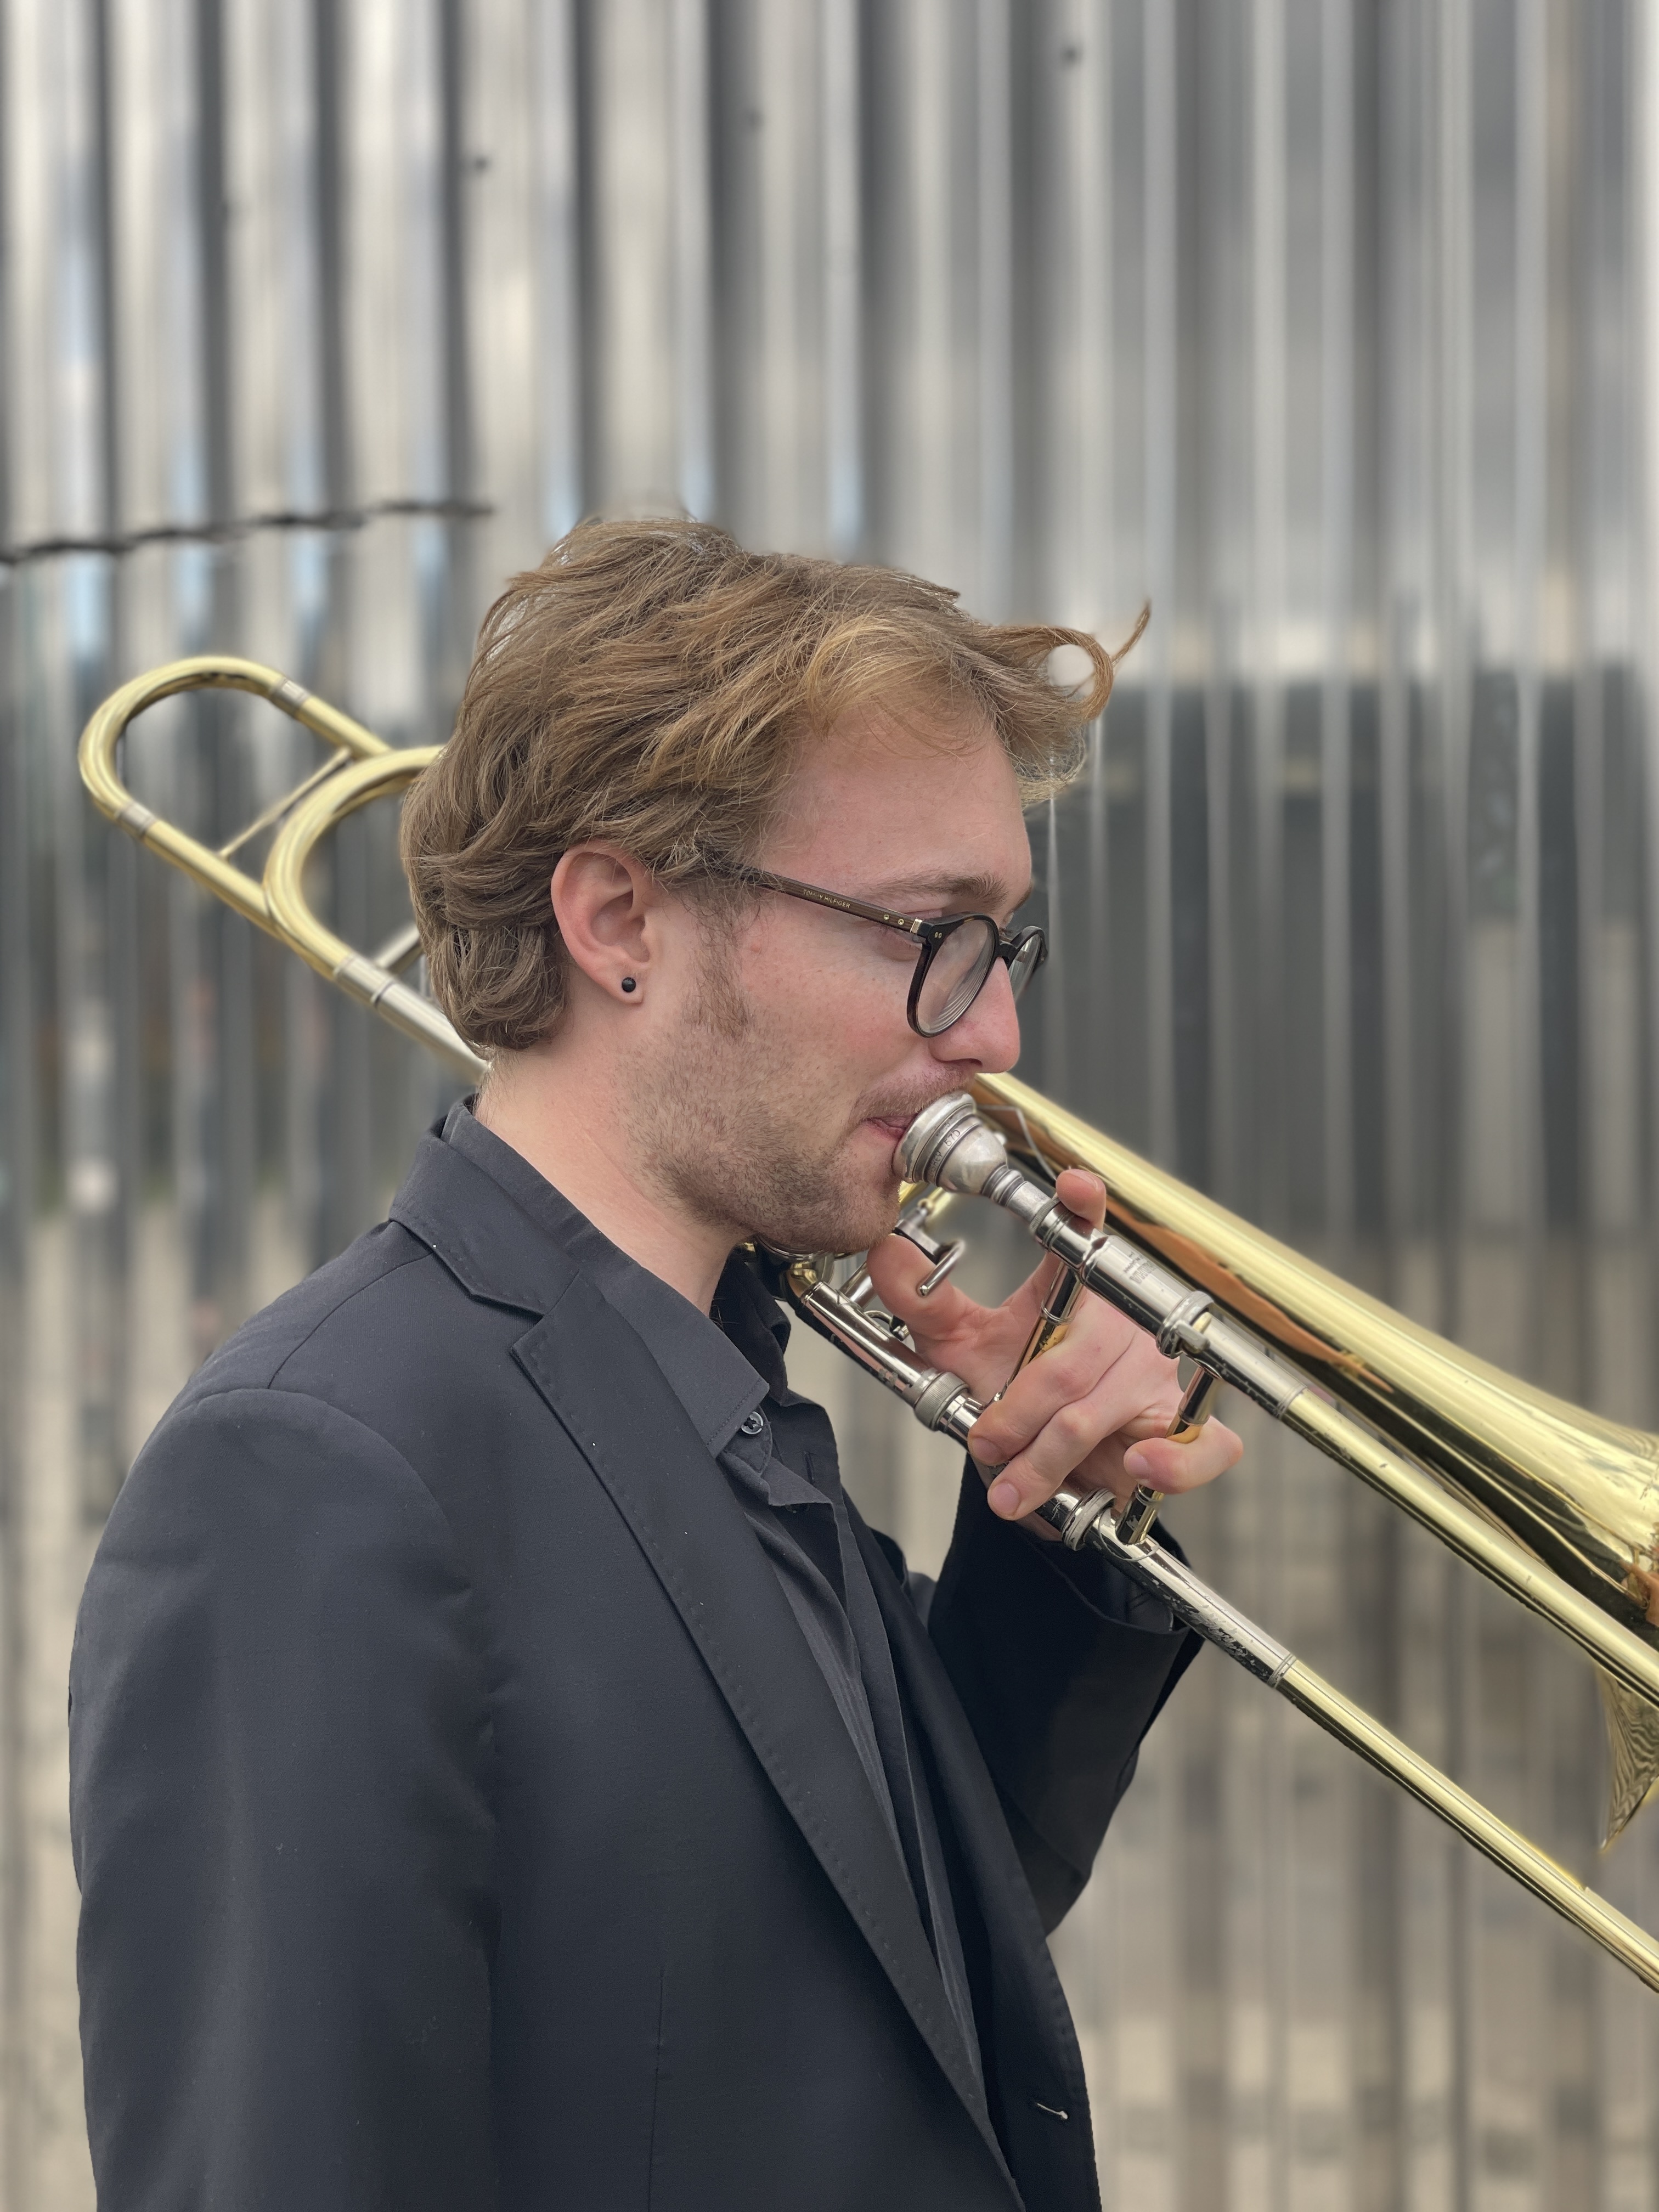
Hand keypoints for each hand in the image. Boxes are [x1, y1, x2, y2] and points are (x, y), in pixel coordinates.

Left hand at [863, 1168, 1241, 1532]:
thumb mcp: (960, 1351)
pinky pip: (1195, 1445)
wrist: (1047, 1469)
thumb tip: (884, 1252)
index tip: (1075, 1185)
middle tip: (984, 1442)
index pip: (1082, 1237)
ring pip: (1098, 1414)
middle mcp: (1124, 1323)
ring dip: (1047, 1459)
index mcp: (1075, 1290)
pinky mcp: (1186, 1426)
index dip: (1084, 1210)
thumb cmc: (1014, 1395)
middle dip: (1015, 1414)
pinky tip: (1138, 1466)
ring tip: (1012, 1488)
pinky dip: (1170, 1463)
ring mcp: (1159, 1374)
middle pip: (1066, 1365)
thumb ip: (924, 1305)